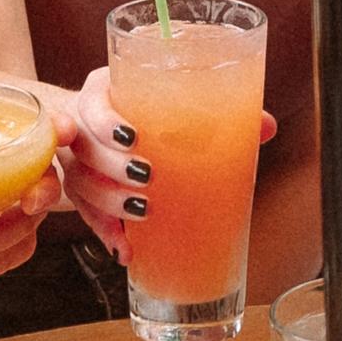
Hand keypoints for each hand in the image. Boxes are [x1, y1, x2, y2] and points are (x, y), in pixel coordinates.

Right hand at [62, 66, 270, 255]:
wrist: (108, 130)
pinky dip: (106, 232)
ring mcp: (77, 158)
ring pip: (80, 181)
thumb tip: (265, 127)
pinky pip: (84, 213)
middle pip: (84, 145)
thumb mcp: (175, 105)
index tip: (132, 137)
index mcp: (105, 92)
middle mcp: (83, 123)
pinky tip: (126, 248)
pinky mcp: (78, 190)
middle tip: (147, 177)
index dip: (105, 122)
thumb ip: (218, 113)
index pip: (93, 102)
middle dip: (113, 166)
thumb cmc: (147, 114)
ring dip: (109, 200)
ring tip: (142, 211)